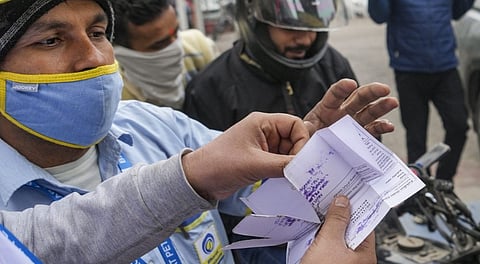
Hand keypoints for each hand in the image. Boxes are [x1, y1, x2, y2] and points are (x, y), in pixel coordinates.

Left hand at [183, 112, 309, 200]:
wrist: (198, 180)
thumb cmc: (219, 164)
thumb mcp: (255, 164)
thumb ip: (283, 165)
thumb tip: (306, 168)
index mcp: (262, 122)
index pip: (295, 124)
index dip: (302, 141)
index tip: (302, 160)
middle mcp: (264, 131)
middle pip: (294, 139)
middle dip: (298, 155)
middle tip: (300, 172)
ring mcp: (262, 147)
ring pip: (288, 152)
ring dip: (291, 165)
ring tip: (291, 178)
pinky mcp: (259, 160)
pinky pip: (280, 163)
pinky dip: (284, 171)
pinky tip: (284, 180)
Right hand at [301, 196, 376, 263]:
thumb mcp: (329, 241)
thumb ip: (336, 220)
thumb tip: (342, 202)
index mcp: (365, 253)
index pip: (364, 223)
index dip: (354, 208)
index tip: (346, 196)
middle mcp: (357, 258)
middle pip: (349, 230)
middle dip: (338, 217)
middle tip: (329, 205)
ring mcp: (343, 261)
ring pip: (337, 238)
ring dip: (327, 229)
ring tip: (319, 220)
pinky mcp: (330, 262)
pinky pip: (328, 247)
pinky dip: (321, 240)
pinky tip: (313, 235)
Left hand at [304, 79, 398, 137]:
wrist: (309, 154)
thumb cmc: (304, 141)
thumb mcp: (301, 133)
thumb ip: (304, 130)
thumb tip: (307, 131)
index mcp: (325, 108)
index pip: (334, 94)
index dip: (342, 88)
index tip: (350, 84)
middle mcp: (342, 112)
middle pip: (358, 98)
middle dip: (371, 92)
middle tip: (384, 89)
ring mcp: (352, 123)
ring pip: (369, 112)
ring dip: (382, 106)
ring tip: (393, 102)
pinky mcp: (359, 136)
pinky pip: (372, 130)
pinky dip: (380, 128)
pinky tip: (389, 126)